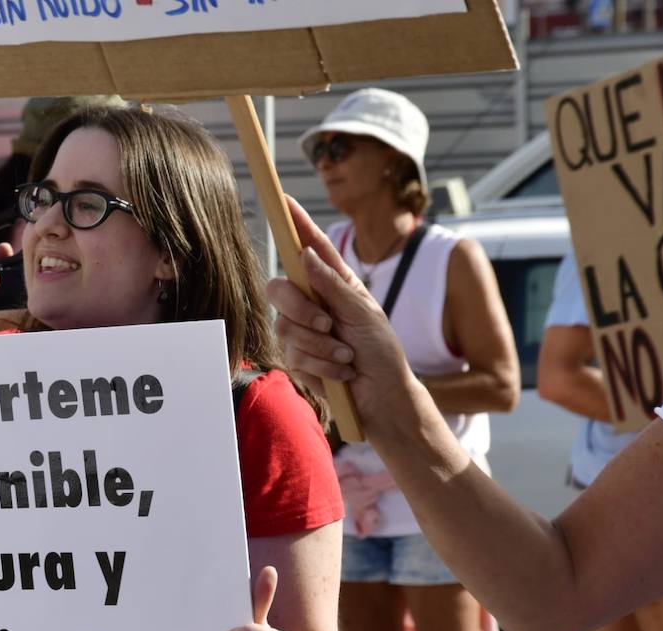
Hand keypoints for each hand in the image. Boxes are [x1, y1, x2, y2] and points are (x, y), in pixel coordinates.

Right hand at [269, 197, 417, 425]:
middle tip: (327, 323)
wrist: (382, 398)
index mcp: (334, 284)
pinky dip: (322, 364)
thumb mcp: (365, 313)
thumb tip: (304, 256)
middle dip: (301, 308)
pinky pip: (293, 354)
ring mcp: (303, 331)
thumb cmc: (383, 353)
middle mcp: (314, 303)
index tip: (284, 201)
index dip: (295, 224)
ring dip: (320, 344)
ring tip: (347, 354)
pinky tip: (342, 370)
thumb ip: (333, 285)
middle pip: (279, 288)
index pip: (309, 248)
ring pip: (285, 326)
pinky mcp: (297, 359)